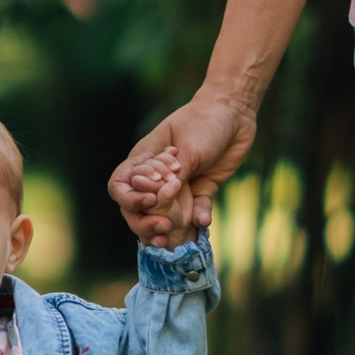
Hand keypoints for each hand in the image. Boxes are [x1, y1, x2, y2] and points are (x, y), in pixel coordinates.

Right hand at [110, 87, 256, 235]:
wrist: (234, 114)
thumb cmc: (205, 122)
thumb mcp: (189, 147)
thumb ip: (178, 174)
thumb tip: (166, 199)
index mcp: (144, 159)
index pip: (120, 185)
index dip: (129, 198)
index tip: (150, 200)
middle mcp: (156, 176)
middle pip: (136, 208)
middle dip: (144, 222)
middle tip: (163, 228)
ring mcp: (177, 186)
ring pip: (163, 215)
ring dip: (166, 228)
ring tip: (172, 240)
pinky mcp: (199, 191)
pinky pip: (194, 211)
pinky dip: (198, 217)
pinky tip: (203, 219)